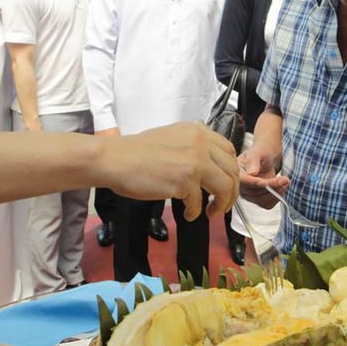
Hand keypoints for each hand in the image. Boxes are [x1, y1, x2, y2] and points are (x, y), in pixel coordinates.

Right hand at [104, 122, 238, 220]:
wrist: (114, 159)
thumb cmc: (135, 153)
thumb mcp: (171, 138)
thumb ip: (192, 147)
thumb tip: (207, 168)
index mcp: (197, 131)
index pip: (229, 150)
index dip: (231, 170)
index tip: (226, 184)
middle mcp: (200, 143)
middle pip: (232, 170)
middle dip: (231, 191)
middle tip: (223, 204)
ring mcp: (195, 161)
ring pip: (225, 187)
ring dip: (222, 204)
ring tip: (211, 212)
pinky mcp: (185, 180)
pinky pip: (199, 202)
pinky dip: (195, 212)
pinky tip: (188, 214)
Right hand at [237, 146, 289, 208]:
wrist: (266, 158)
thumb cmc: (260, 153)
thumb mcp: (257, 152)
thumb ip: (253, 160)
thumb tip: (251, 172)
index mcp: (236, 173)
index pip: (243, 182)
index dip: (254, 183)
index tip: (265, 182)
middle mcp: (240, 186)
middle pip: (254, 193)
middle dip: (271, 186)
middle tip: (285, 179)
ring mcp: (248, 195)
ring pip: (261, 200)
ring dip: (276, 193)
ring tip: (285, 181)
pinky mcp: (257, 200)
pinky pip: (266, 204)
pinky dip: (276, 197)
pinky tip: (281, 188)